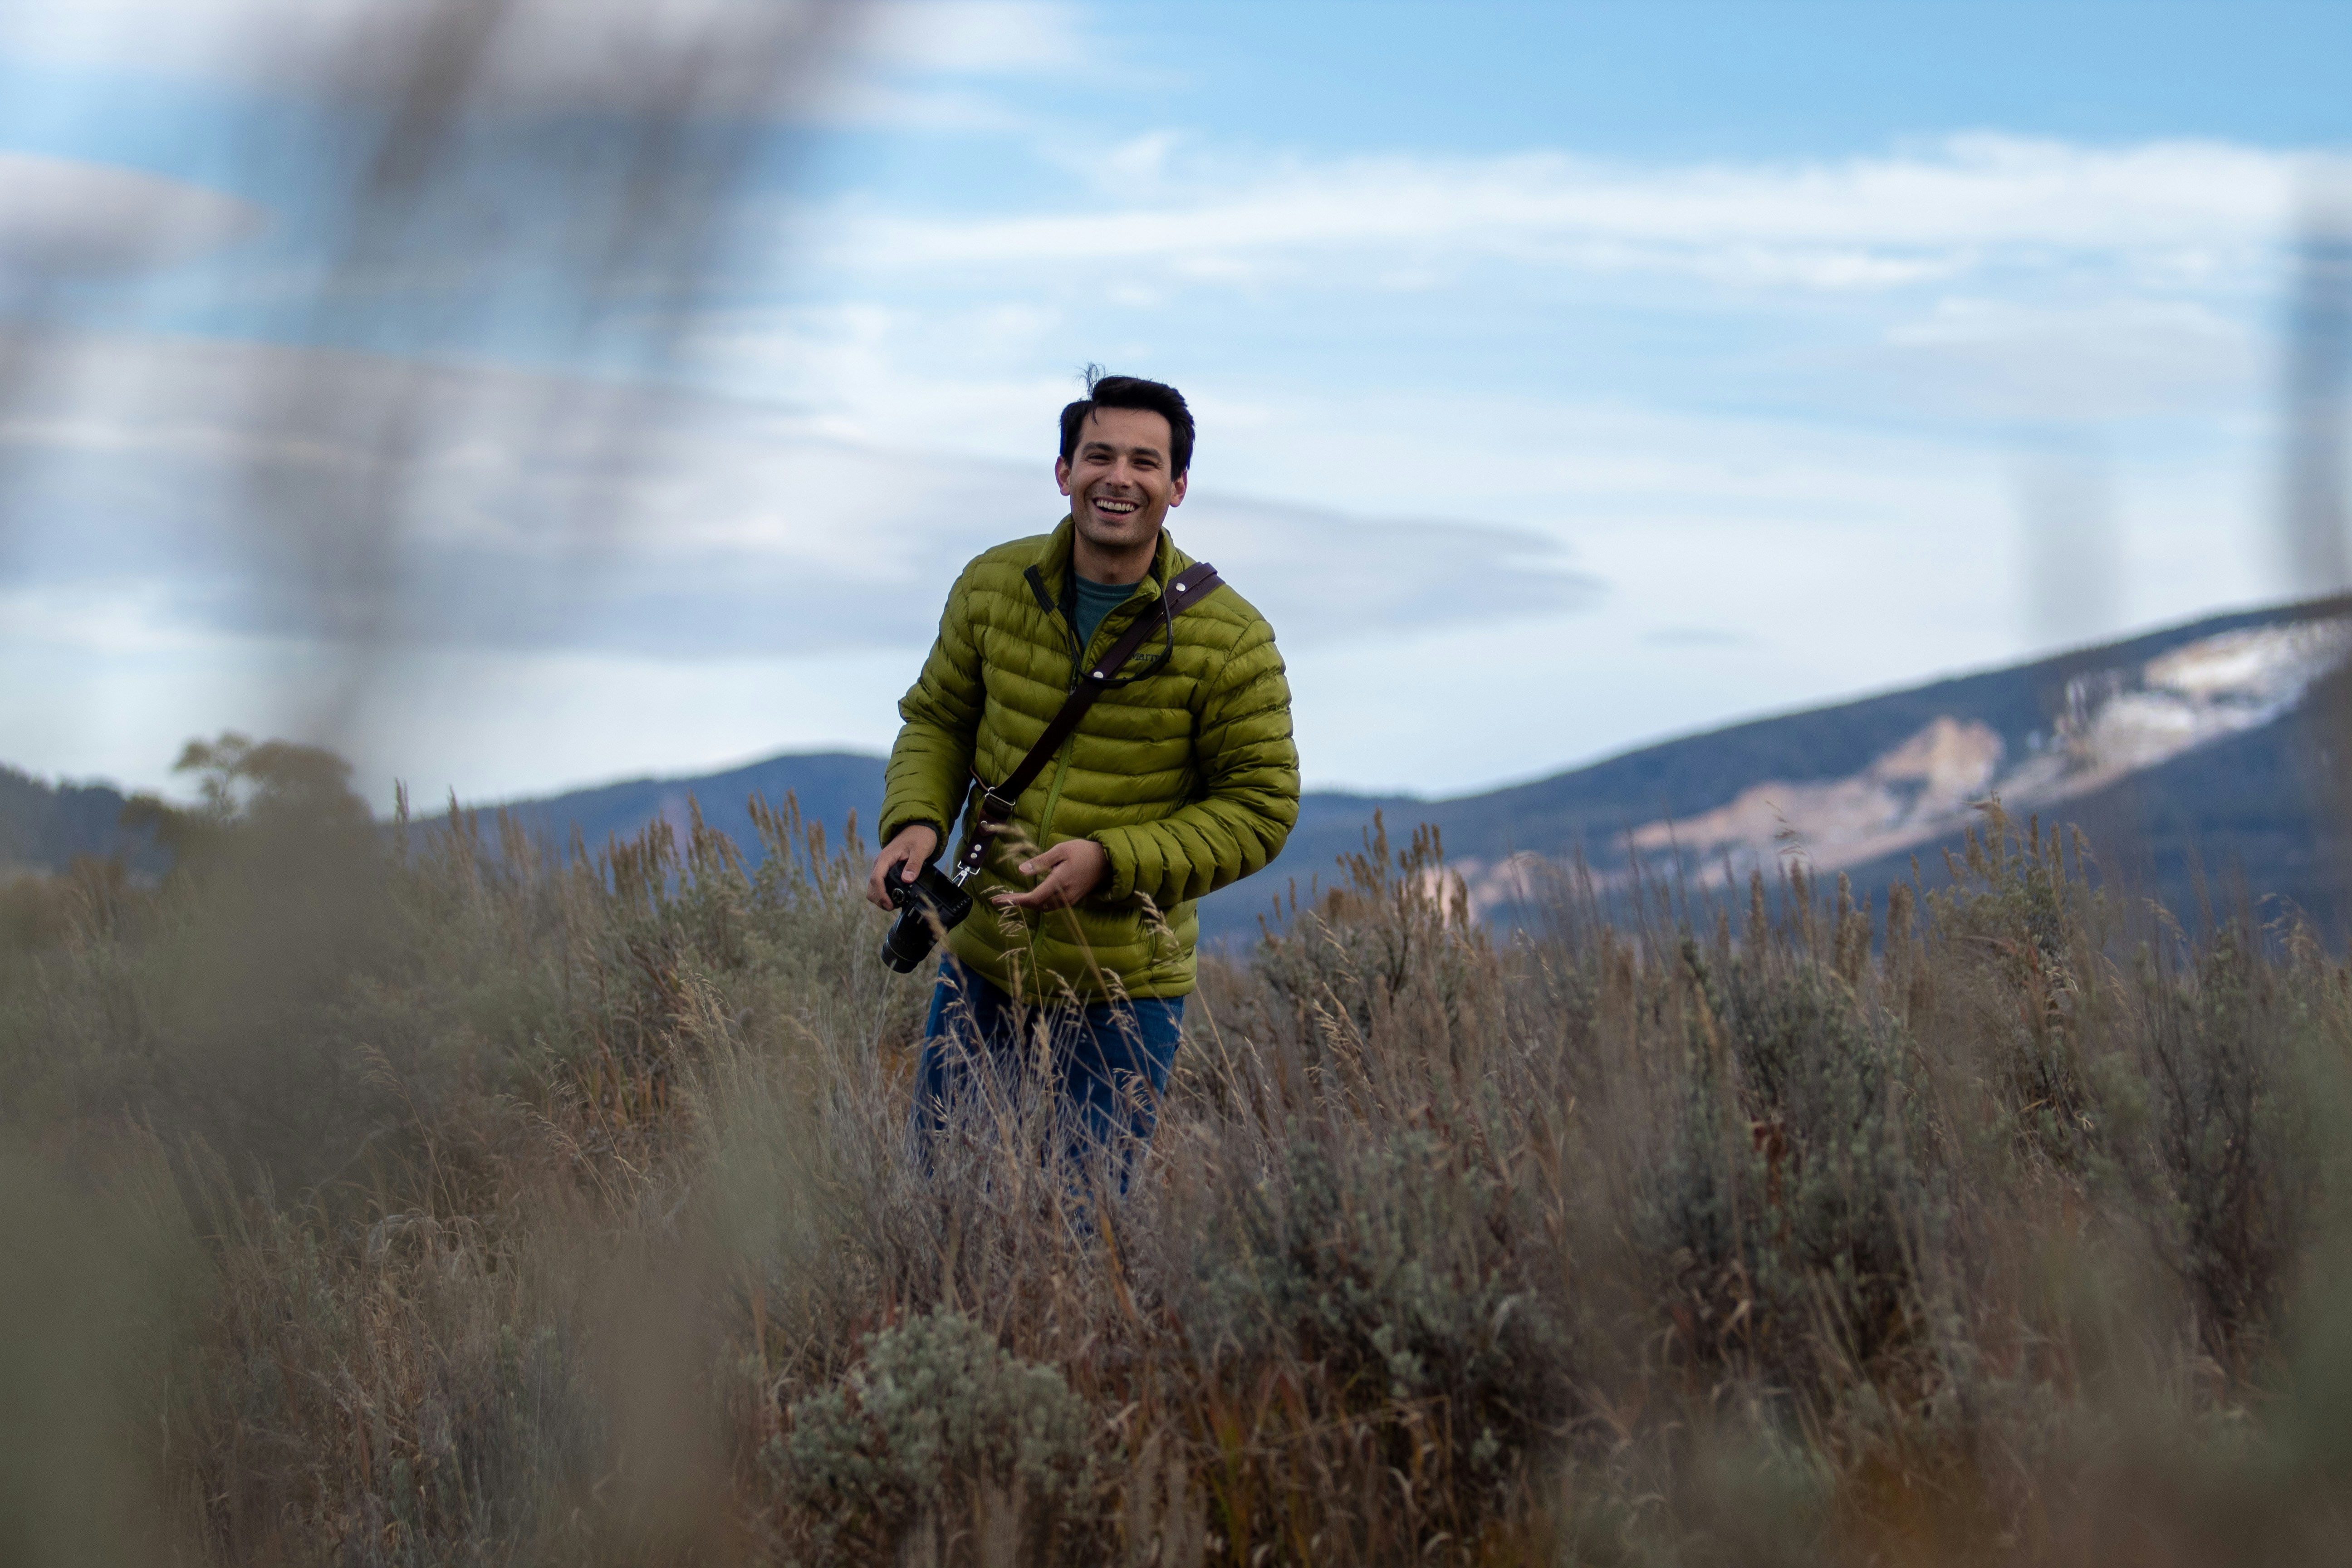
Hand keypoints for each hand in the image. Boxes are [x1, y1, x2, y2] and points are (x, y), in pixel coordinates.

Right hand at [866, 823, 939, 909]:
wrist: (918, 829)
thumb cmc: (919, 837)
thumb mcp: (920, 850)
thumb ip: (914, 864)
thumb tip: (907, 879)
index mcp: (885, 858)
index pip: (876, 878)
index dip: (881, 894)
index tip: (890, 904)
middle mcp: (880, 862)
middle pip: (871, 886)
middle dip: (879, 899)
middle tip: (893, 907)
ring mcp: (881, 866)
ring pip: (873, 886)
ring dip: (880, 897)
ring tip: (893, 904)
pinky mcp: (885, 869)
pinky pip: (879, 883)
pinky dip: (883, 892)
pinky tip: (894, 896)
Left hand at [993, 838, 1108, 911]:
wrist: (1107, 861)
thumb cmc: (1083, 851)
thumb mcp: (1061, 850)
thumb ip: (1040, 861)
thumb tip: (1021, 871)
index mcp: (1059, 882)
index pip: (1032, 898)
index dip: (1014, 901)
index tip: (998, 901)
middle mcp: (1064, 895)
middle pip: (1036, 905)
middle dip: (1017, 903)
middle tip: (1001, 899)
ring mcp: (1069, 899)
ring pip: (1044, 907)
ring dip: (1029, 904)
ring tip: (1014, 898)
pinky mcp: (1073, 899)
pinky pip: (1052, 905)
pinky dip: (1040, 903)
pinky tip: (1033, 896)